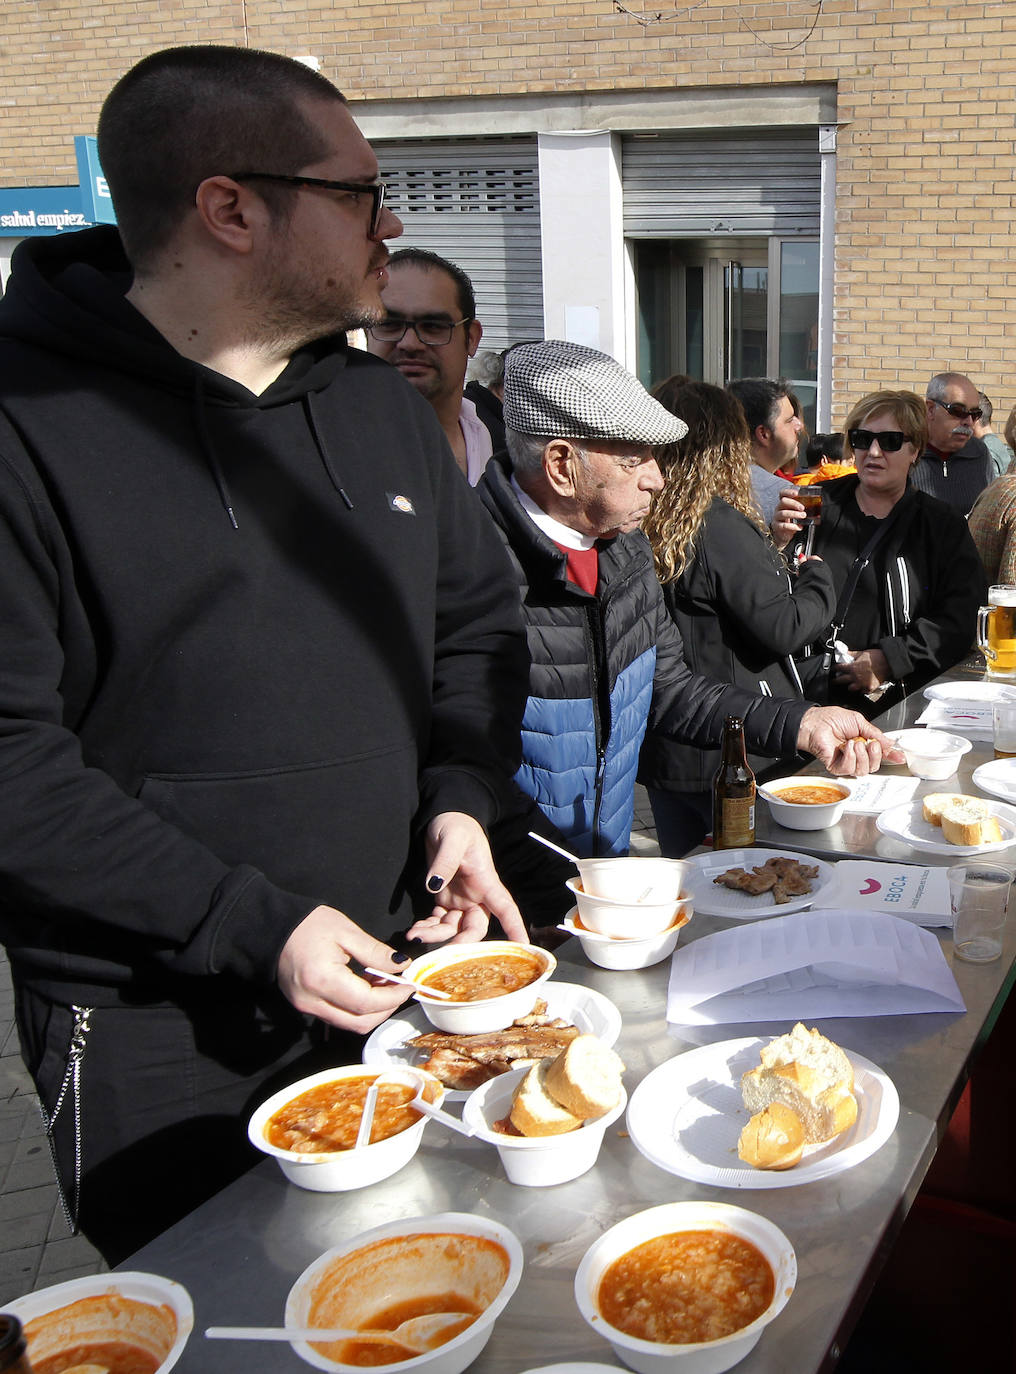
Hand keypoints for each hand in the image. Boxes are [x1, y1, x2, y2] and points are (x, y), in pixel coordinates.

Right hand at [278, 906, 412, 1030]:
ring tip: (381, 983)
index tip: (410, 985)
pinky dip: (357, 1008)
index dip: (393, 997)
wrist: (273, 928)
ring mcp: (306, 1007)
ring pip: (350, 1024)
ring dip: (372, 1009)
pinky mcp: (305, 1007)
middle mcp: (312, 1002)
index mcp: (322, 980)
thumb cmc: (308, 925)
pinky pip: (338, 1017)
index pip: (367, 1003)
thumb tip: (402, 966)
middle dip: (385, 1008)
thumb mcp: (346, 931)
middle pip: (360, 1022)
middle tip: (398, 985)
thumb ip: (376, 952)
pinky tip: (364, 987)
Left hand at [408, 811, 527, 944]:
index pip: (505, 908)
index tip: (524, 948)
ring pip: (453, 929)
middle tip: (441, 953)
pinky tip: (415, 930)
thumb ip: (445, 861)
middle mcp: (476, 897)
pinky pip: (438, 922)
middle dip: (461, 943)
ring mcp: (460, 900)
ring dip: (436, 936)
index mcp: (486, 882)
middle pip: (475, 928)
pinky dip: (427, 928)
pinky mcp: (444, 900)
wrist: (442, 820)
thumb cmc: (455, 826)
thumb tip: (434, 886)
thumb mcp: (452, 839)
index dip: (515, 928)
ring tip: (414, 935)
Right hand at [772, 490, 807, 550]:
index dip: (788, 492)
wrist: (783, 534)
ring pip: (783, 513)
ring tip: (803, 516)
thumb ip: (803, 507)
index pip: (782, 494)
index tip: (796, 493)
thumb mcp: (796, 512)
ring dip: (795, 514)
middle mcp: (779, 508)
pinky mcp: (777, 526)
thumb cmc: (791, 521)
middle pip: (783, 501)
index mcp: (784, 503)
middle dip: (794, 503)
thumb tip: (819, 505)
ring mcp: (777, 517)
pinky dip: (792, 526)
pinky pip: (784, 525)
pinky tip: (799, 527)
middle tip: (803, 508)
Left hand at [797, 705, 905, 775]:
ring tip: (854, 743)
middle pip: (874, 766)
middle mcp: (856, 755)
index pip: (880, 754)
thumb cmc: (831, 719)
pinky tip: (846, 747)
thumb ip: (875, 733)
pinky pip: (850, 768)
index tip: (900, 757)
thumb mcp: (859, 722)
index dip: (891, 756)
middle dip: (875, 755)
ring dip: (862, 755)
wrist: (815, 722)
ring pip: (864, 770)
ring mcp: (846, 762)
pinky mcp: (836, 767)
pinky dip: (850, 756)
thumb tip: (889, 742)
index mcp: (863, 743)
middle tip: (871, 743)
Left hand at [834, 648, 890, 693]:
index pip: (838, 668)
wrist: (888, 662)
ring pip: (850, 688)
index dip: (834, 668)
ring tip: (850, 684)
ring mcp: (862, 683)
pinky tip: (862, 686)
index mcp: (852, 667)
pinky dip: (861, 689)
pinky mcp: (869, 688)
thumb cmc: (876, 657)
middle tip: (834, 681)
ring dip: (850, 686)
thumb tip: (844, 652)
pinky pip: (862, 692)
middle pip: (840, 680)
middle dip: (836, 680)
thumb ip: (851, 654)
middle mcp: (855, 677)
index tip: (833, 669)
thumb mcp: (862, 653)